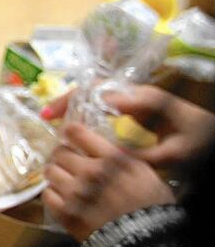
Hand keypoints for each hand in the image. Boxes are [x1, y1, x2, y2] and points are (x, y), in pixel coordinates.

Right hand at [43, 85, 214, 167]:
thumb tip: (105, 160)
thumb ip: (142, 157)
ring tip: (51, 116)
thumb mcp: (175, 155)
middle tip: (46, 115)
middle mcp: (138, 93)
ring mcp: (136, 96)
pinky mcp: (136, 104)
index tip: (56, 121)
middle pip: (94, 86)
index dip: (75, 105)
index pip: (101, 94)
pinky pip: (103, 99)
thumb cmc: (199, 144)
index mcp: (145, 100)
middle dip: (68, 99)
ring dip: (73, 101)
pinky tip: (73, 121)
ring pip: (96, 90)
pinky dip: (84, 107)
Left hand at [43, 123, 175, 241]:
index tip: (69, 135)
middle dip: (62, 155)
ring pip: (50, 171)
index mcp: (111, 159)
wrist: (146, 243)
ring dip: (56, 173)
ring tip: (63, 179)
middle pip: (59, 152)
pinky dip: (52, 194)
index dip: (70, 132)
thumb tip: (98, 146)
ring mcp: (75, 193)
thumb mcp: (143, 173)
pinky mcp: (66, 213)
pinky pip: (47, 195)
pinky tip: (62, 197)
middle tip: (66, 161)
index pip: (77, 133)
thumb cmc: (151, 207)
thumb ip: (119, 157)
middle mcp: (90, 172)